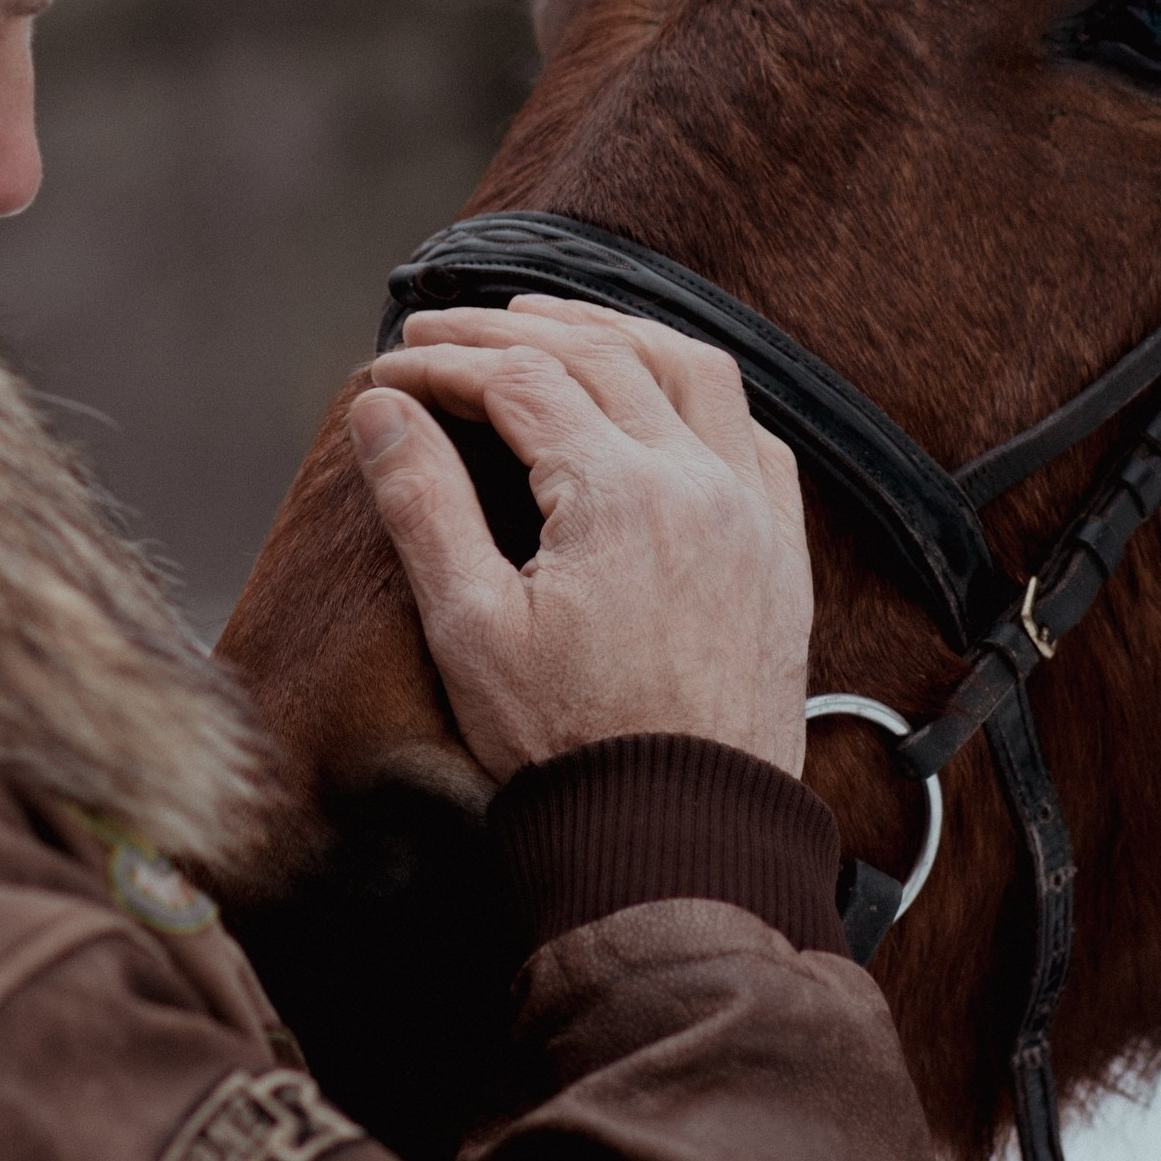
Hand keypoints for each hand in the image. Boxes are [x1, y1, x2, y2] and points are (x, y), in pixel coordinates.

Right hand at [350, 294, 814, 783]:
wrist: (679, 835)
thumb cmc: (569, 747)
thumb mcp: (470, 629)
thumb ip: (422, 504)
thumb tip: (380, 407)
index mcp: (621, 495)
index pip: (521, 380)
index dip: (443, 364)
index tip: (386, 372)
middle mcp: (702, 482)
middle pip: (602, 353)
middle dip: (511, 331)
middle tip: (441, 328)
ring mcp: (754, 512)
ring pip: (691, 368)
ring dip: (614, 332)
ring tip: (546, 324)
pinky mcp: (781, 552)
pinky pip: (751, 431)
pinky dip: (693, 389)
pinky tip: (656, 394)